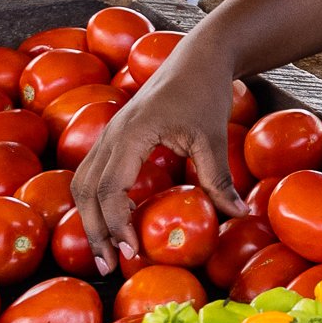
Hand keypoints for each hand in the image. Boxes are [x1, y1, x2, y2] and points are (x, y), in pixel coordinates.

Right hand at [71, 38, 247, 273]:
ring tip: (108, 251)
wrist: (199, 56)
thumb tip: (239, 215)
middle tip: (111, 266)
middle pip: (86, 191)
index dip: (116, 223)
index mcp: (130, 134)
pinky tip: (118, 219)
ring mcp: (108, 134)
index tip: (132, 250)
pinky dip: (97, 201)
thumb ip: (219, 178)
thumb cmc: (205, 90)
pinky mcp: (114, 136)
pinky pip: (93, 173)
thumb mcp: (213, 135)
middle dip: (94, 231)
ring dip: (91, 218)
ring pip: (83, 184)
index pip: (110, 189)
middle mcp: (110, 135)